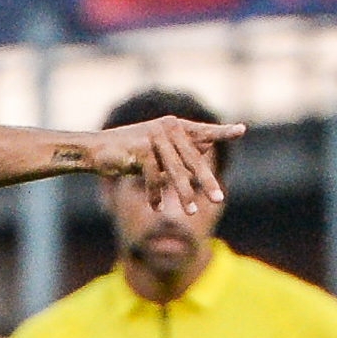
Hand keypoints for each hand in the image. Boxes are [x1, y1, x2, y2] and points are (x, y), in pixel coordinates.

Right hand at [82, 115, 240, 213]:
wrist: (95, 151)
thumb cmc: (127, 153)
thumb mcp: (157, 152)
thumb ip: (179, 151)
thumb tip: (206, 148)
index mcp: (174, 126)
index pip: (203, 131)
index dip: (222, 132)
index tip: (241, 130)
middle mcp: (168, 127)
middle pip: (193, 159)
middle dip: (205, 182)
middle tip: (219, 199)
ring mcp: (155, 136)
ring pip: (175, 171)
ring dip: (182, 194)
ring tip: (190, 211)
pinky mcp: (142, 148)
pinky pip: (154, 176)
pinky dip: (155, 194)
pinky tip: (157, 207)